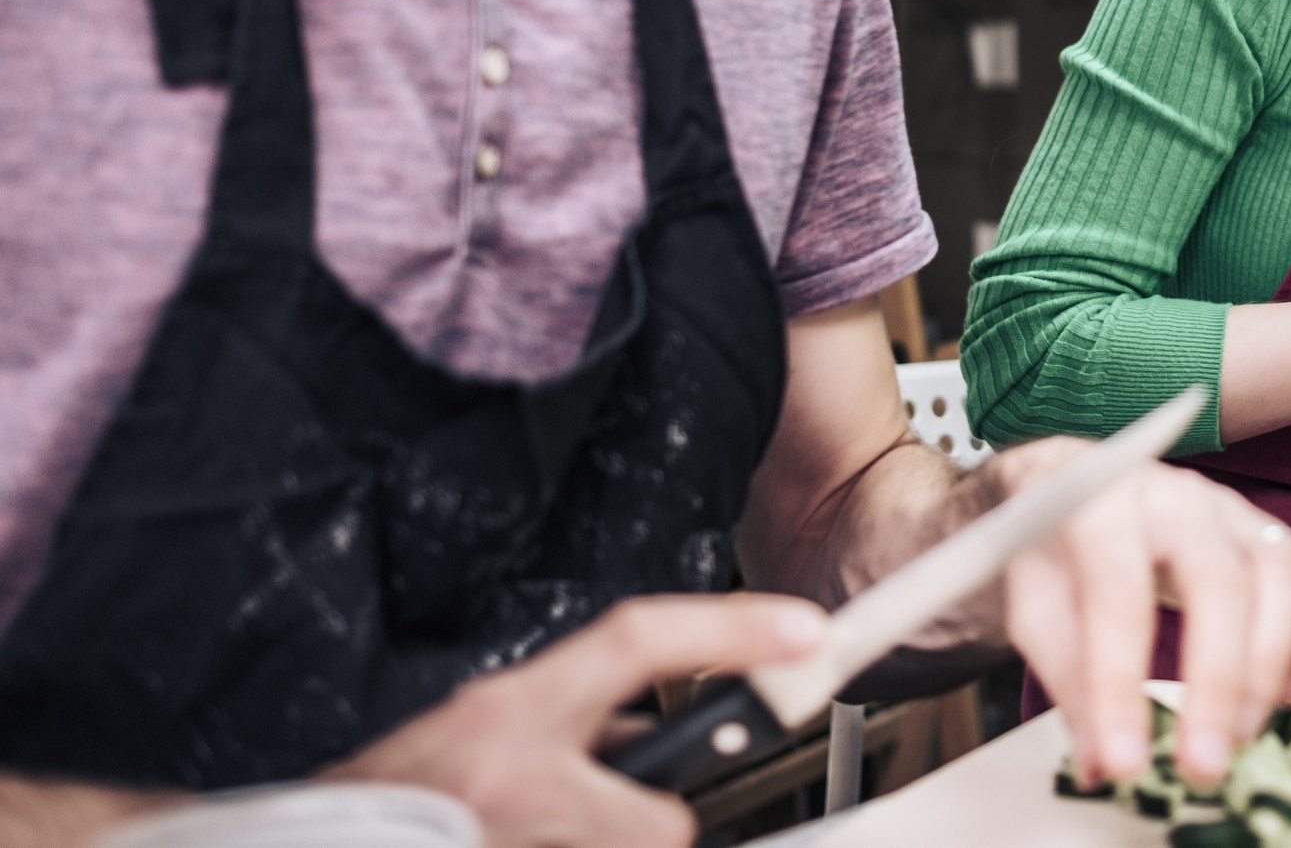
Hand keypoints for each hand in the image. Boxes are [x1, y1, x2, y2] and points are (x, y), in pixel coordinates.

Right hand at [327, 594, 828, 847]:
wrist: (324, 840)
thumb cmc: (401, 795)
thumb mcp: (488, 732)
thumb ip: (575, 720)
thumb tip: (658, 736)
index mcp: (507, 711)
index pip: (636, 638)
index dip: (728, 627)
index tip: (805, 628)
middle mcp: (508, 772)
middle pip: (659, 820)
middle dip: (642, 831)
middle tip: (581, 825)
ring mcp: (513, 835)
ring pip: (637, 847)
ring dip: (598, 847)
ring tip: (528, 834)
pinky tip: (523, 839)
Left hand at [993, 443, 1290, 793]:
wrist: (1078, 484)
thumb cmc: (1059, 551)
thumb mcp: (1037, 608)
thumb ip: (1068, 681)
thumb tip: (1100, 766)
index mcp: (1106, 506)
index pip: (1120, 593)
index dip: (1122, 683)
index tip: (1124, 763)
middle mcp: (1184, 500)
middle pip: (1221, 580)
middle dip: (1219, 682)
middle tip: (1203, 765)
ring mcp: (1241, 515)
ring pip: (1288, 572)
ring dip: (1274, 665)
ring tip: (1240, 733)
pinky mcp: (1282, 537)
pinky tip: (1284, 693)